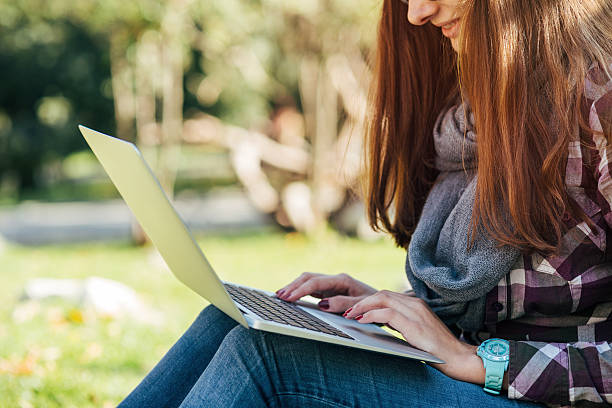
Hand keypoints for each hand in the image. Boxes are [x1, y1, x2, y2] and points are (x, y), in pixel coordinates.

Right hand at [276, 273, 376, 312]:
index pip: (316, 283)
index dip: (300, 290)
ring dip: (294, 287)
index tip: (288, 297)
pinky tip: (291, 296)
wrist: (385, 301)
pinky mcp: (331, 290)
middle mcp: (335, 279)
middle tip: (279, 296)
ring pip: (308, 281)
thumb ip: (344, 304)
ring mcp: (332, 284)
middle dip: (293, 286)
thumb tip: (323, 304)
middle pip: (309, 278)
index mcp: (342, 280)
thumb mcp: (363, 305)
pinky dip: (300, 290)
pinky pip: (311, 288)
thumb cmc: (376, 304)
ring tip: (279, 296)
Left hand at [344, 290, 485, 383]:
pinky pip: (388, 313)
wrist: (458, 357)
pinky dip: (372, 315)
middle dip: (362, 301)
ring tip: (351, 315)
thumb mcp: (415, 331)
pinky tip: (362, 320)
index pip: (387, 295)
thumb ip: (401, 323)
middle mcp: (415, 304)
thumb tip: (380, 322)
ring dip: (363, 306)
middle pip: (382, 294)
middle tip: (348, 311)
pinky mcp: (414, 324)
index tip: (355, 309)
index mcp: (416, 304)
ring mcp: (415, 312)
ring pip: (383, 298)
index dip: (369, 300)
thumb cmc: (437, 348)